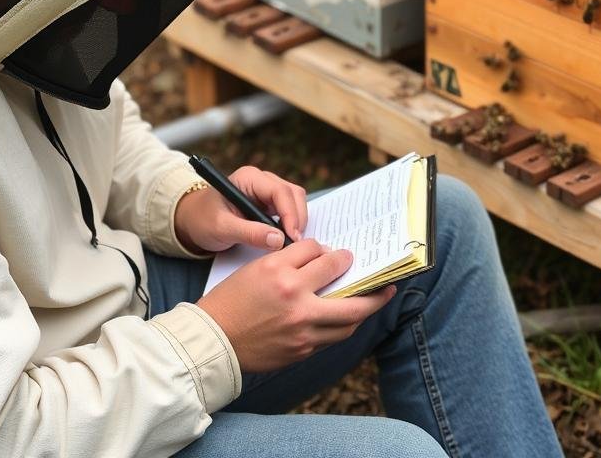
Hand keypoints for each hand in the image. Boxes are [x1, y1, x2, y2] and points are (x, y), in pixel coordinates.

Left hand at [174, 165, 307, 253]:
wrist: (193, 221)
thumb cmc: (202, 220)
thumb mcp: (222, 228)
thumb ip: (249, 233)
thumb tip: (278, 240)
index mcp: (248, 178)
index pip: (279, 191)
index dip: (290, 214)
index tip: (292, 237)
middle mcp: (261, 180)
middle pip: (293, 194)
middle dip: (297, 218)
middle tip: (294, 243)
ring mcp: (267, 191)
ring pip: (295, 201)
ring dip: (297, 221)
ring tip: (289, 242)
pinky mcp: (270, 203)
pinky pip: (290, 210)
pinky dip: (292, 223)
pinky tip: (285, 239)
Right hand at [196, 239, 396, 371]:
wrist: (213, 340)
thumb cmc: (231, 300)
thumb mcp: (256, 268)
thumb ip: (290, 261)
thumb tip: (323, 259)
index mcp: (281, 274)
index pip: (318, 253)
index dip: (327, 251)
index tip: (336, 254)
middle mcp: (296, 302)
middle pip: (349, 293)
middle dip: (373, 287)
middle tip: (386, 282)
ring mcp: (302, 330)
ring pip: (348, 320)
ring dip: (365, 309)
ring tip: (376, 300)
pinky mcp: (302, 350)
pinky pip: (333, 336)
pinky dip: (344, 325)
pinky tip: (347, 317)